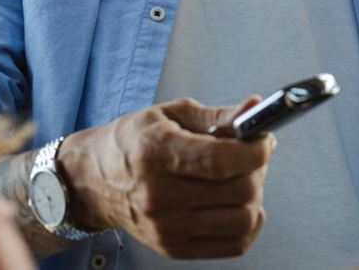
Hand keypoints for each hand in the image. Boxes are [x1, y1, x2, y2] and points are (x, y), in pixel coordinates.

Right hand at [58, 96, 273, 258]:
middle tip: (252, 156)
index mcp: (156, 152)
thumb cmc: (133, 142)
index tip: (264, 141)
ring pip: (242, 219)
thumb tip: (255, 110)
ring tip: (241, 179)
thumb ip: (217, 116)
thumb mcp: (170, 114)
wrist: (94, 181)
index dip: (255, 151)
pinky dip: (248, 224)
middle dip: (257, 170)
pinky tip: (238, 204)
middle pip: (237, 191)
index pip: (221, 160)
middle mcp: (158, 195)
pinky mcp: (173, 248)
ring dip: (254, 197)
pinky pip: (234, 244)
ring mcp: (165, 227)